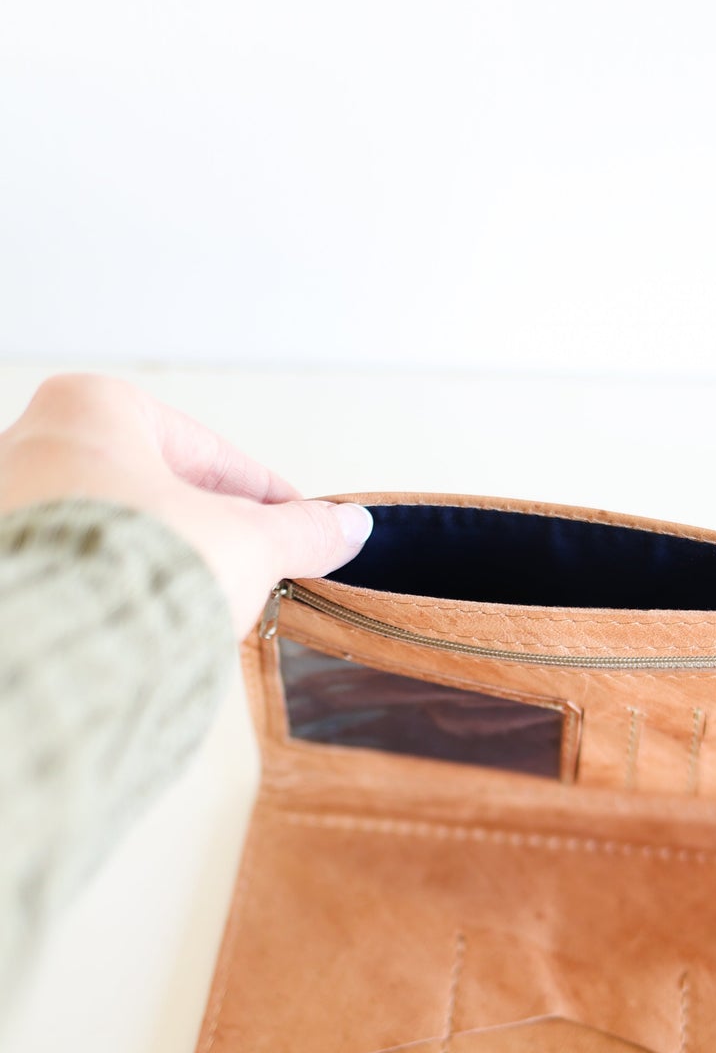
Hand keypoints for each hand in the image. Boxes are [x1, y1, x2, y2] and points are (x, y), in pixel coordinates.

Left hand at [0, 374, 372, 634]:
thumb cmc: (133, 569)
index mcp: (88, 406)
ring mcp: (5, 504)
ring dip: (158, 558)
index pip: (201, 449)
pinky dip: (111, 587)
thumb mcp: (245, 543)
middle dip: (202, 525)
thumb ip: (298, 532)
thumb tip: (344, 529)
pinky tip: (145, 620)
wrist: (59, 646)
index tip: (293, 521)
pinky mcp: (1, 563)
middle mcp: (27, 441)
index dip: (260, 492)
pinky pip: (68, 567)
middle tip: (250, 564)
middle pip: (147, 485)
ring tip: (202, 600)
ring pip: (106, 527)